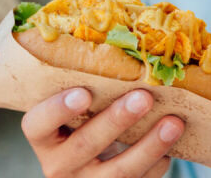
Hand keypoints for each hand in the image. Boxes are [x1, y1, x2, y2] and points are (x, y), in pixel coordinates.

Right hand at [22, 88, 184, 177]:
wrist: (85, 165)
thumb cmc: (78, 122)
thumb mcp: (69, 110)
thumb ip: (81, 90)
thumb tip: (116, 44)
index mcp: (42, 137)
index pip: (37, 125)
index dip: (58, 110)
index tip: (84, 93)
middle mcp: (58, 164)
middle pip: (84, 144)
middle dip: (116, 120)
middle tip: (144, 97)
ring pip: (118, 171)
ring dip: (149, 145)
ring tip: (173, 122)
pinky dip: (157, 162)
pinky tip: (172, 142)